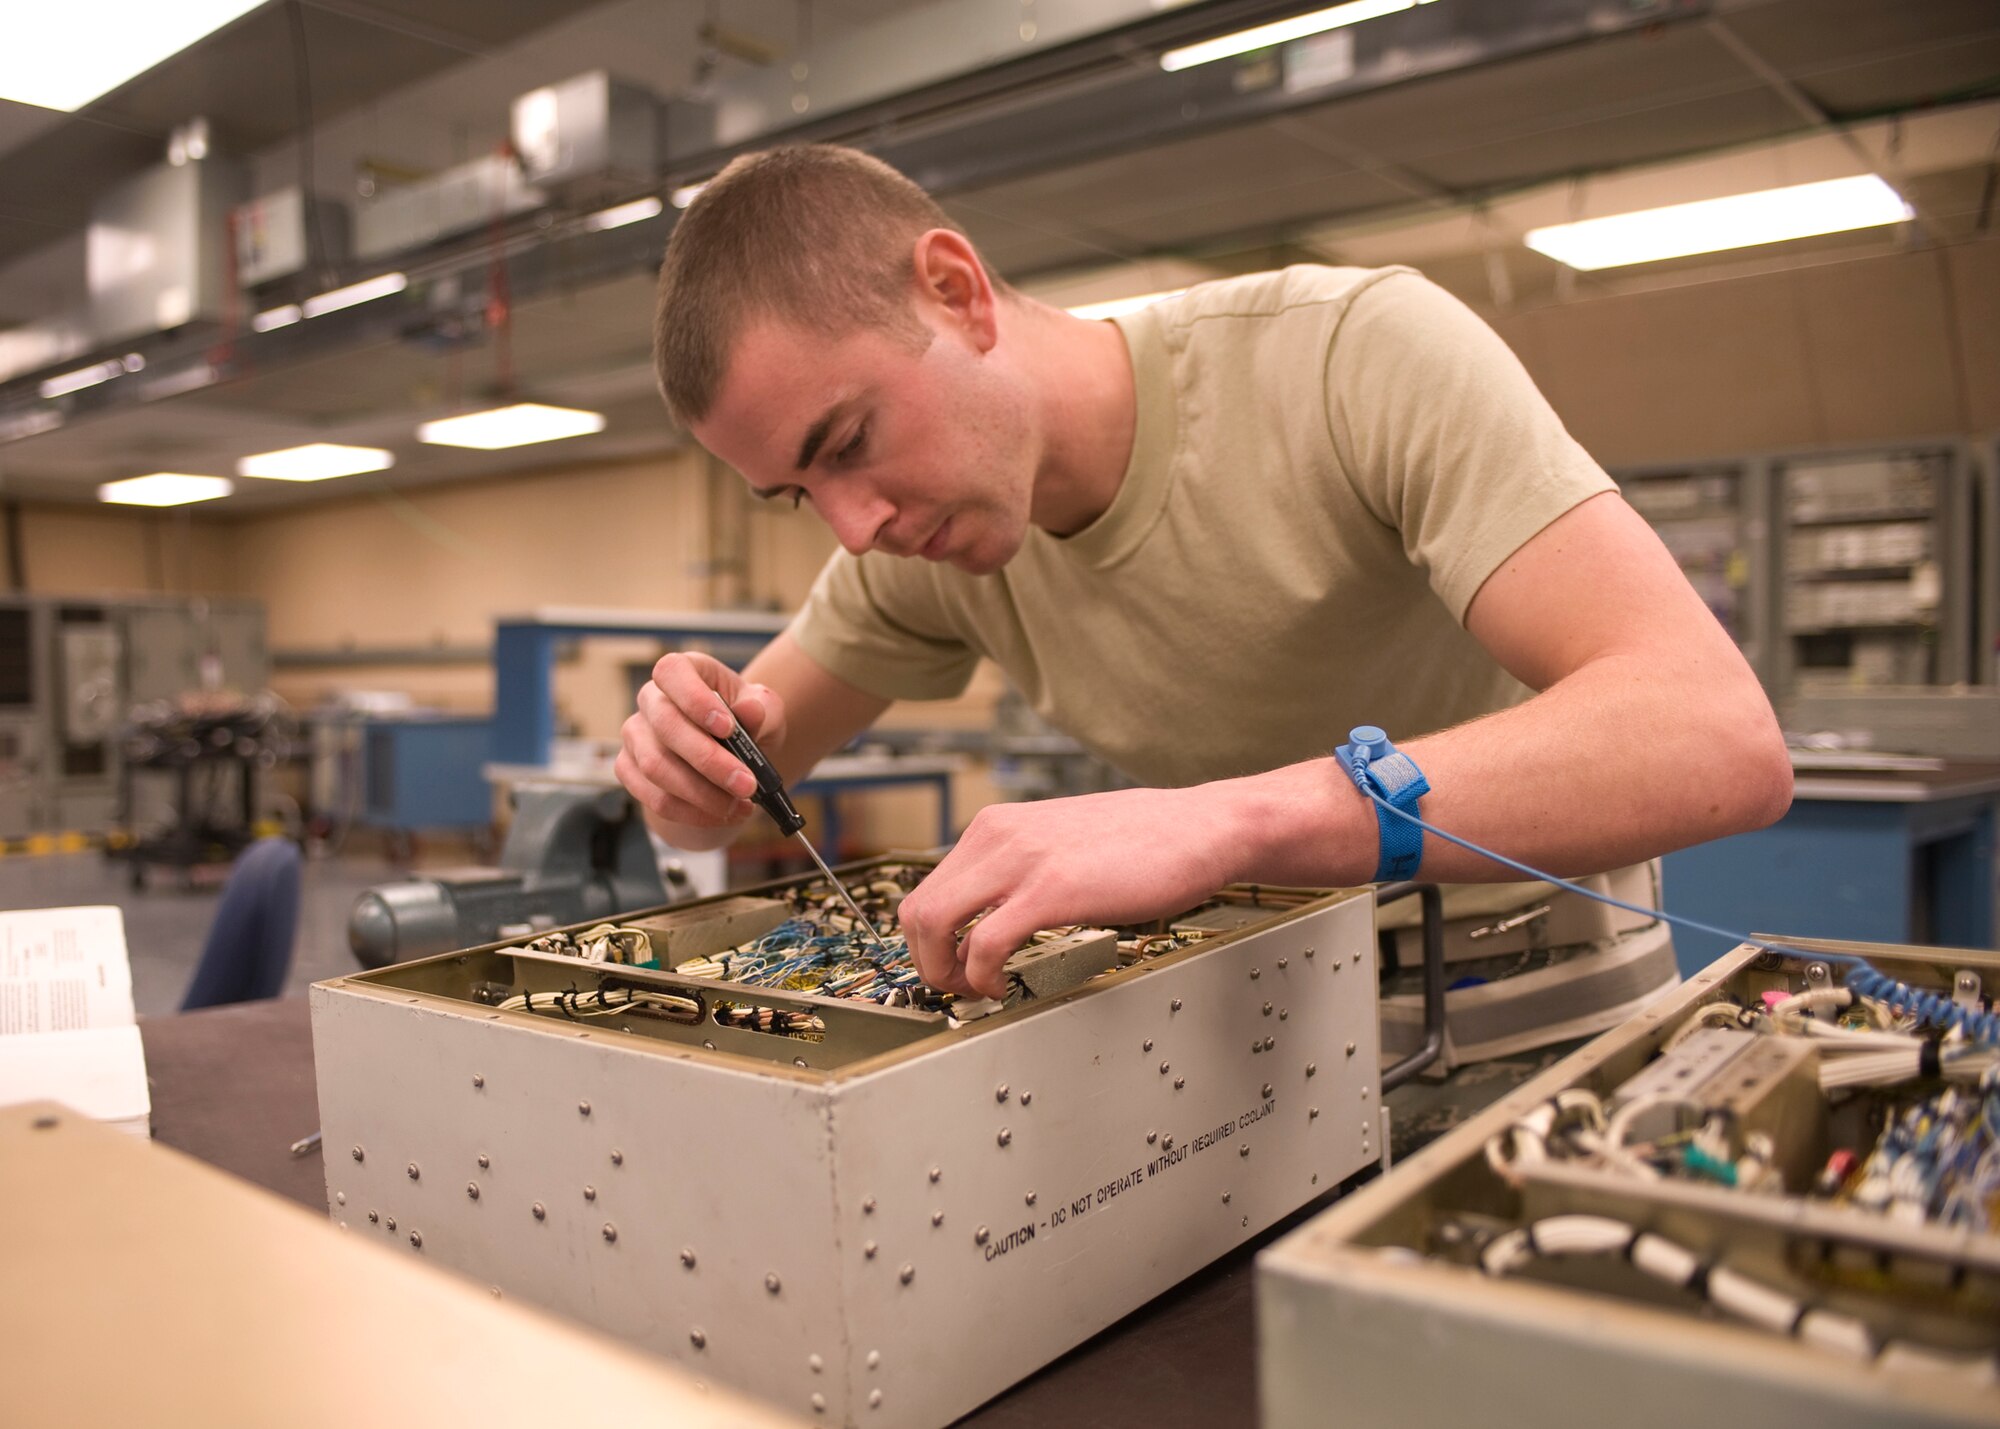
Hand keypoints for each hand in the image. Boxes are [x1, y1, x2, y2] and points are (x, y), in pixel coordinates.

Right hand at [616, 651, 785, 831]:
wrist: (731, 757)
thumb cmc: (745, 723)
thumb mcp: (765, 711)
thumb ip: (761, 709)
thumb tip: (750, 712)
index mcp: (682, 671)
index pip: (672, 672)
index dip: (694, 699)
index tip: (727, 728)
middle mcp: (651, 700)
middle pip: (665, 726)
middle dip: (709, 760)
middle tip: (747, 784)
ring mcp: (635, 736)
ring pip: (656, 768)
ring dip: (702, 794)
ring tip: (741, 805)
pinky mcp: (629, 770)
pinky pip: (655, 798)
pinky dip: (692, 813)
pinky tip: (723, 814)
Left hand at [898, 786, 1240, 998]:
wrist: (1201, 827)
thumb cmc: (1145, 840)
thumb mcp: (1059, 842)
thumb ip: (1019, 869)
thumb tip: (990, 916)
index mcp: (997, 826)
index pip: (928, 889)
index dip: (928, 941)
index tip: (948, 967)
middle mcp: (999, 836)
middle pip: (918, 910)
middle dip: (925, 961)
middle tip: (954, 987)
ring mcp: (1021, 861)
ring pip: (935, 923)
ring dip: (944, 972)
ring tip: (974, 990)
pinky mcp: (1050, 890)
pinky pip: (985, 943)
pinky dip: (981, 976)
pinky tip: (1000, 985)